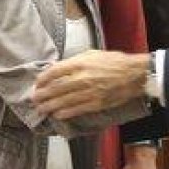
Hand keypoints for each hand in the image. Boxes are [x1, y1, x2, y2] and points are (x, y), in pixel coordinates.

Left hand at [32, 51, 147, 119]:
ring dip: (50, 106)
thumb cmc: (113, 62)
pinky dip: (65, 113)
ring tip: (41, 109)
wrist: (134, 74)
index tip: (37, 83)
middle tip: (34, 99)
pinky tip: (57, 114)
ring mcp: (89, 92)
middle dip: (43, 95)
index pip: (55, 71)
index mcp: (80, 62)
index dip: (44, 78)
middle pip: (56, 88)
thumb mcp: (92, 54)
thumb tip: (59, 69)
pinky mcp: (96, 103)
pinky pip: (77, 109)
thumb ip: (75, 61)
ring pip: (64, 101)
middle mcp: (82, 77)